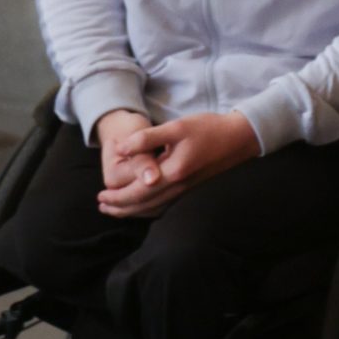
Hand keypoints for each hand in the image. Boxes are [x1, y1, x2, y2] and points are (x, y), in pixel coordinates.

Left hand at [96, 110, 260, 217]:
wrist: (239, 137)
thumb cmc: (208, 128)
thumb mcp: (176, 127)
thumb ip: (146, 139)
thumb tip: (120, 150)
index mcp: (171, 173)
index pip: (136, 193)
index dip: (116, 197)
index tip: (100, 195)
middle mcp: (178, 187)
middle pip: (142, 205)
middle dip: (120, 207)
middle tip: (102, 205)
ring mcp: (185, 190)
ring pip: (153, 208)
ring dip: (132, 210)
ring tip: (116, 209)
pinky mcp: (190, 187)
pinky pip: (163, 205)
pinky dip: (148, 208)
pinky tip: (143, 205)